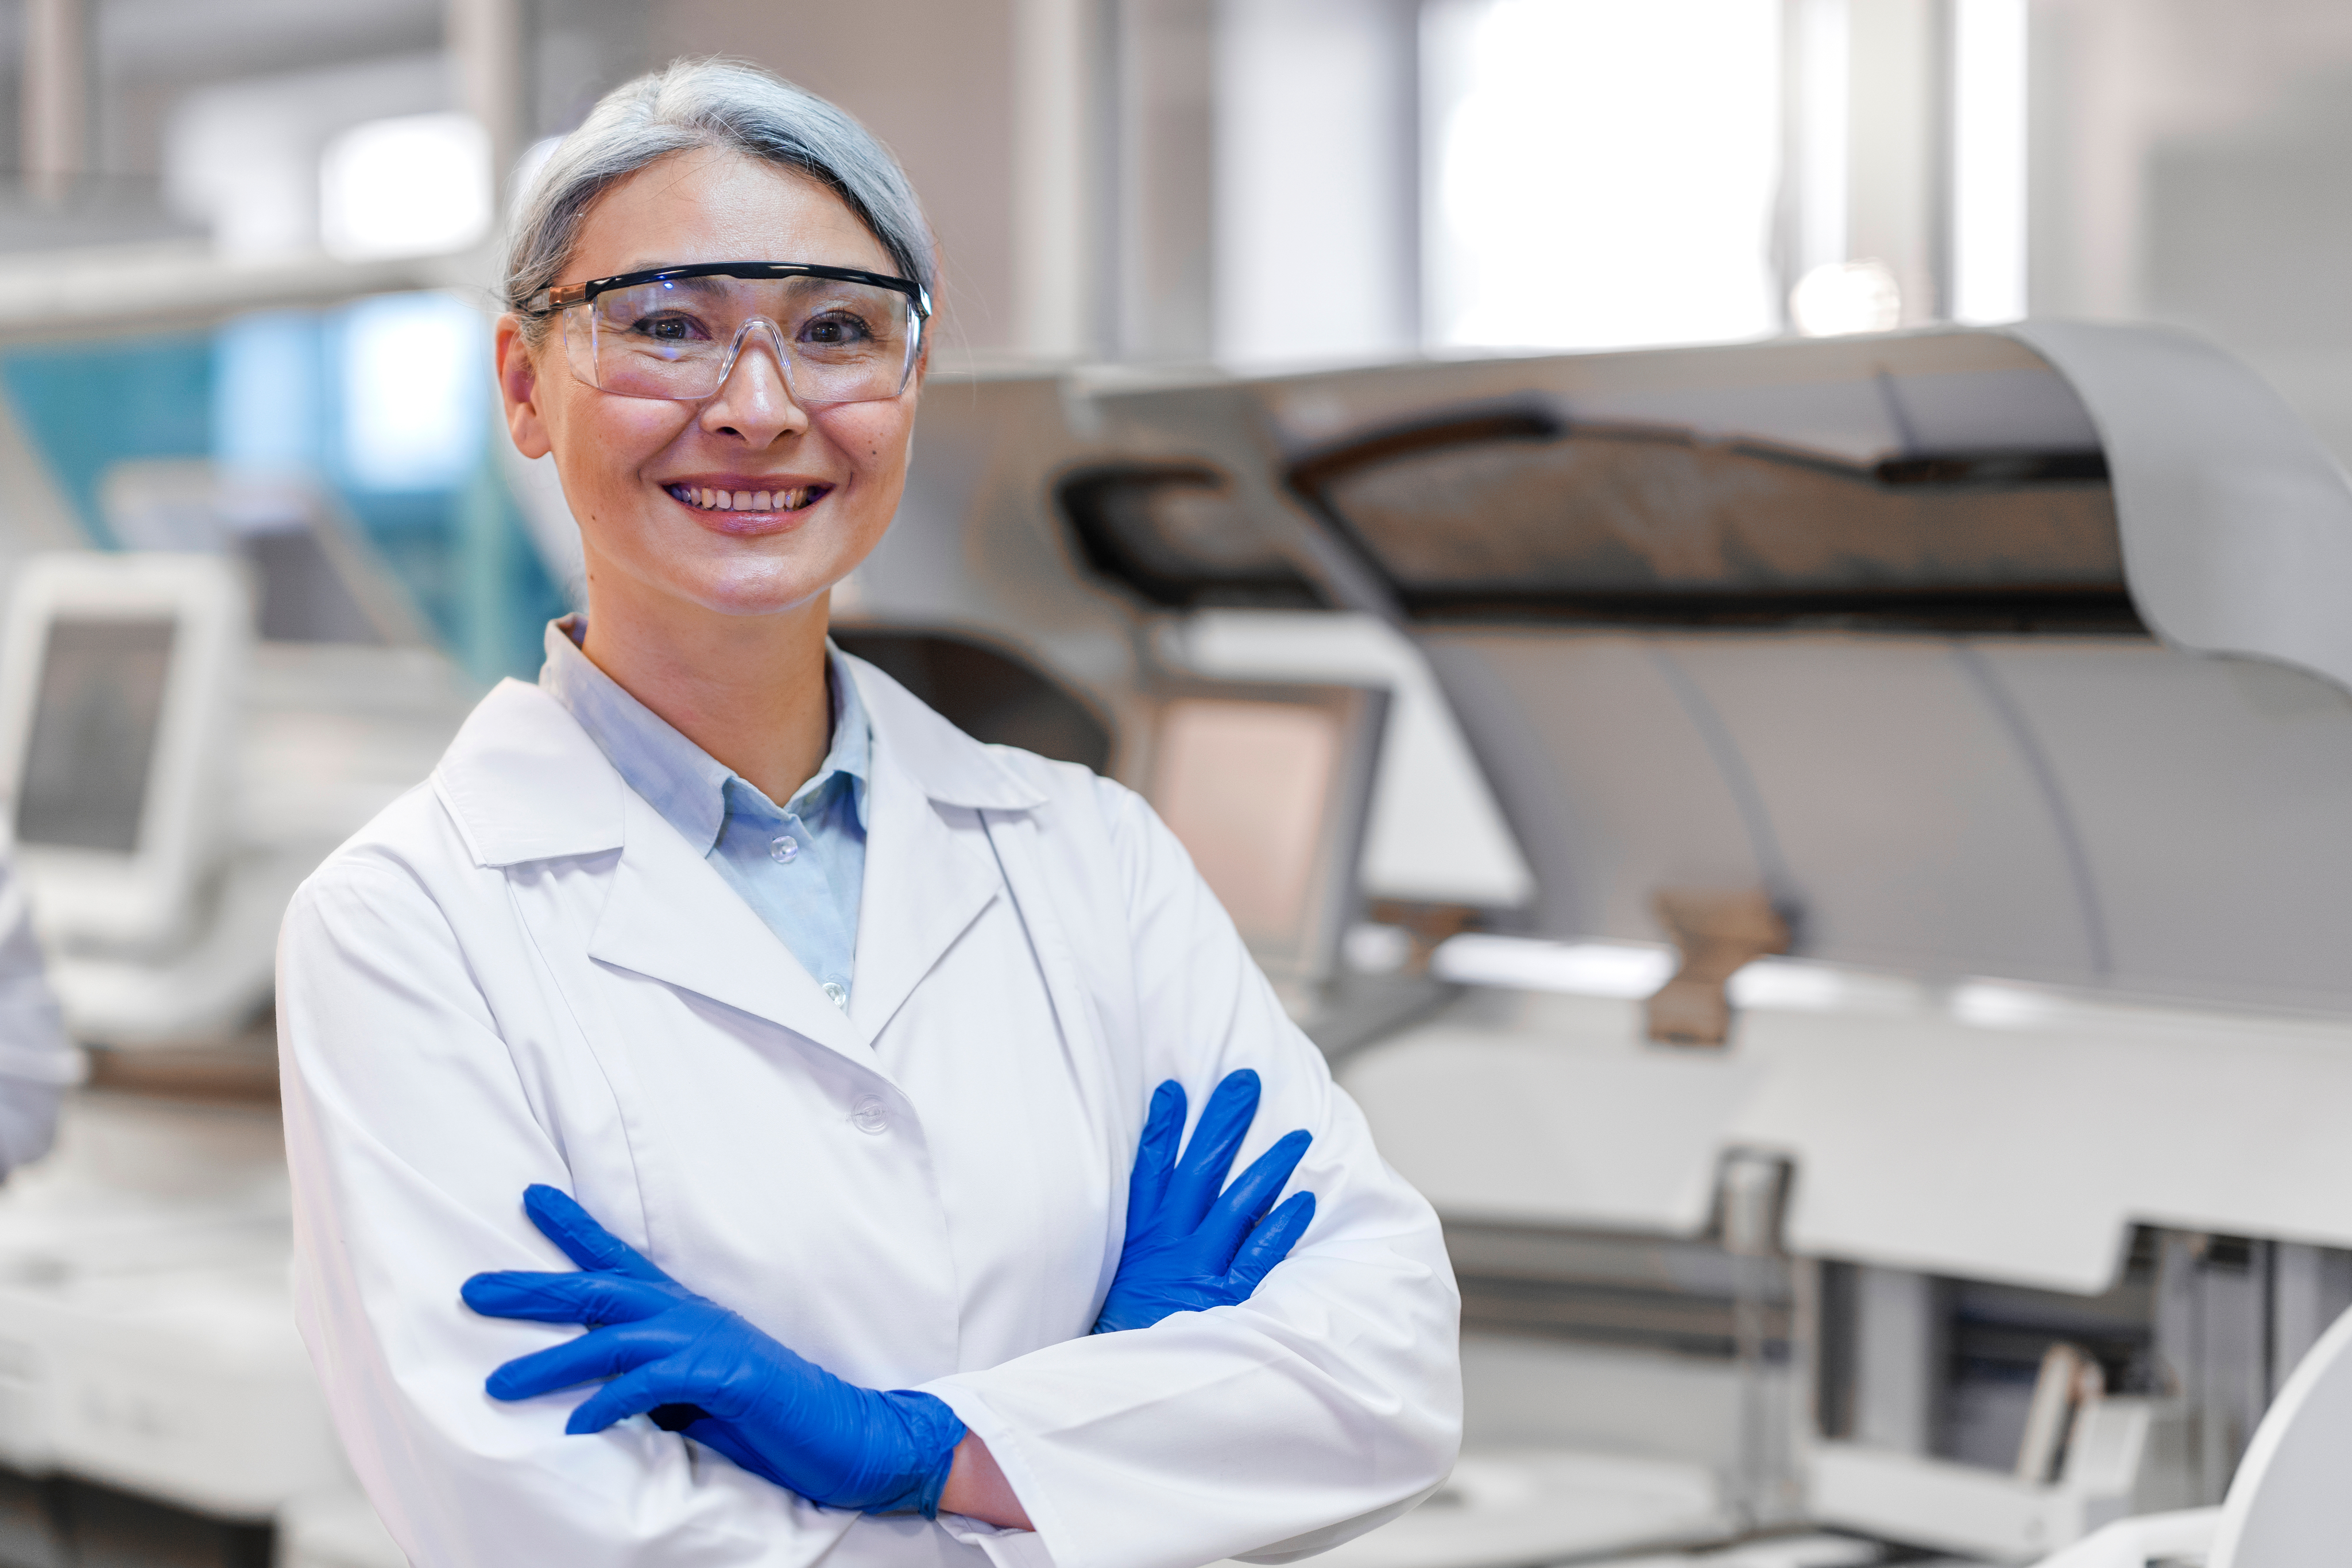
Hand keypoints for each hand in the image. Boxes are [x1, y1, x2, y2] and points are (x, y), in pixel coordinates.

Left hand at [462, 1185, 966, 1515]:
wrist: (846, 1434)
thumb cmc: (769, 1415)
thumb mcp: (697, 1391)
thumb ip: (652, 1376)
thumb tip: (598, 1385)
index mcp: (685, 1315)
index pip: (620, 1263)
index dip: (576, 1230)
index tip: (531, 1197)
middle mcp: (692, 1317)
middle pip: (600, 1290)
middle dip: (533, 1289)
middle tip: (472, 1288)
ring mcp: (710, 1344)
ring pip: (614, 1340)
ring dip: (551, 1362)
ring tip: (498, 1383)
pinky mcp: (727, 1378)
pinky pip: (656, 1384)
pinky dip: (611, 1402)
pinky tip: (576, 1425)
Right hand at [1093, 1068, 1315, 1333]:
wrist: (1127, 1388)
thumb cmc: (1130, 1331)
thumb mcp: (1118, 1278)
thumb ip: (1141, 1233)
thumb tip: (1164, 1194)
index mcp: (1141, 1240)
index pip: (1149, 1173)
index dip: (1161, 1130)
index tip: (1175, 1089)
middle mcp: (1170, 1248)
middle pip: (1198, 1173)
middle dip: (1223, 1124)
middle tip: (1247, 1082)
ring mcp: (1199, 1273)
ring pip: (1235, 1206)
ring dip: (1267, 1167)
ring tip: (1298, 1136)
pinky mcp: (1226, 1302)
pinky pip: (1257, 1258)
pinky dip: (1279, 1228)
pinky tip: (1303, 1202)